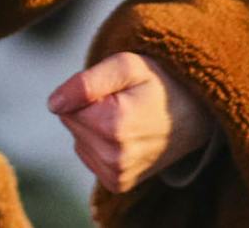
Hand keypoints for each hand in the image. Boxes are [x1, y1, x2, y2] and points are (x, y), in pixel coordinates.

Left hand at [48, 50, 210, 193]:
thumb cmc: (159, 82)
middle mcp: (115, 157)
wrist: (194, 114)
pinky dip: (100, 143)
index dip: (85, 91)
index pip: (65, 106)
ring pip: (79, 140)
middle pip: (71, 124)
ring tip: (127, 117)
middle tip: (123, 101)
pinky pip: (89, 156)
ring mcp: (118, 174)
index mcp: (115, 126)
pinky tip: (126, 135)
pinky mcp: (119, 183)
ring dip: (95, 126)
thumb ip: (86, 82)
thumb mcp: (126, 65)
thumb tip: (53, 104)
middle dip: (89, 109)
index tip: (115, 89)